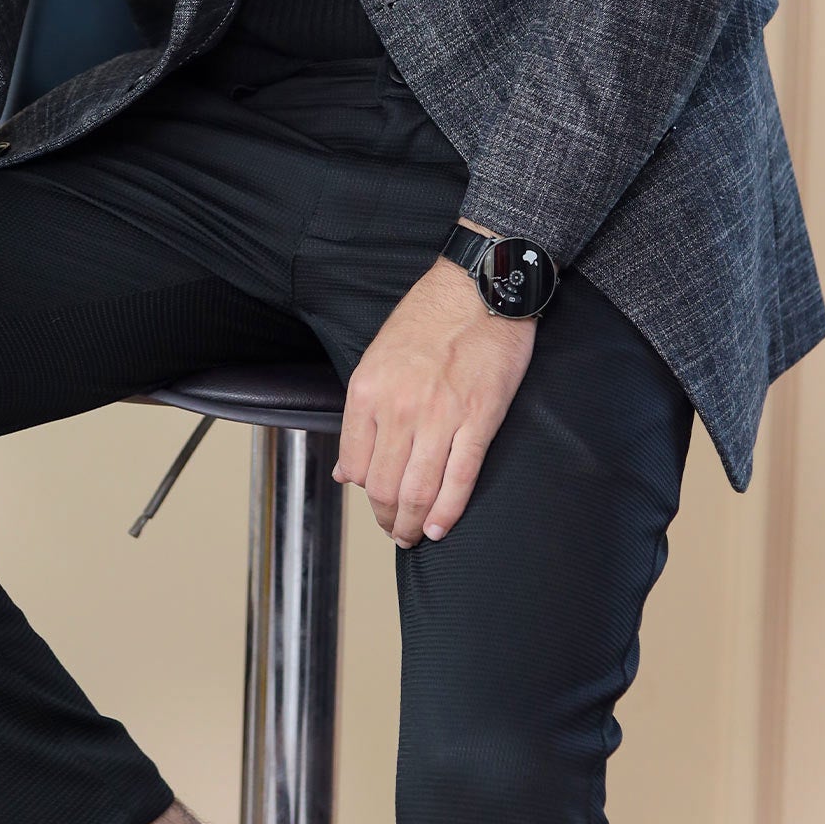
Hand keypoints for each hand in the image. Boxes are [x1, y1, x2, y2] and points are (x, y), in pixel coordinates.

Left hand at [334, 251, 537, 545]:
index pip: (355, 466)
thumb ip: (360, 416)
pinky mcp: (479, 419)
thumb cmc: (429, 318)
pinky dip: (448, 512)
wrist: (479, 289)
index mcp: (368, 392)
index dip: (363, 495)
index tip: (374, 503)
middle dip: (387, 519)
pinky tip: (441, 527)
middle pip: (384, 487)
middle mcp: (398, 408)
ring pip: (418, 491)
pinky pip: (460, 478)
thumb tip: (345, 470)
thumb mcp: (375, 358)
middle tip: (395, 529)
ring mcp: (440, 416)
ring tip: (415, 534)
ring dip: (413, 523)